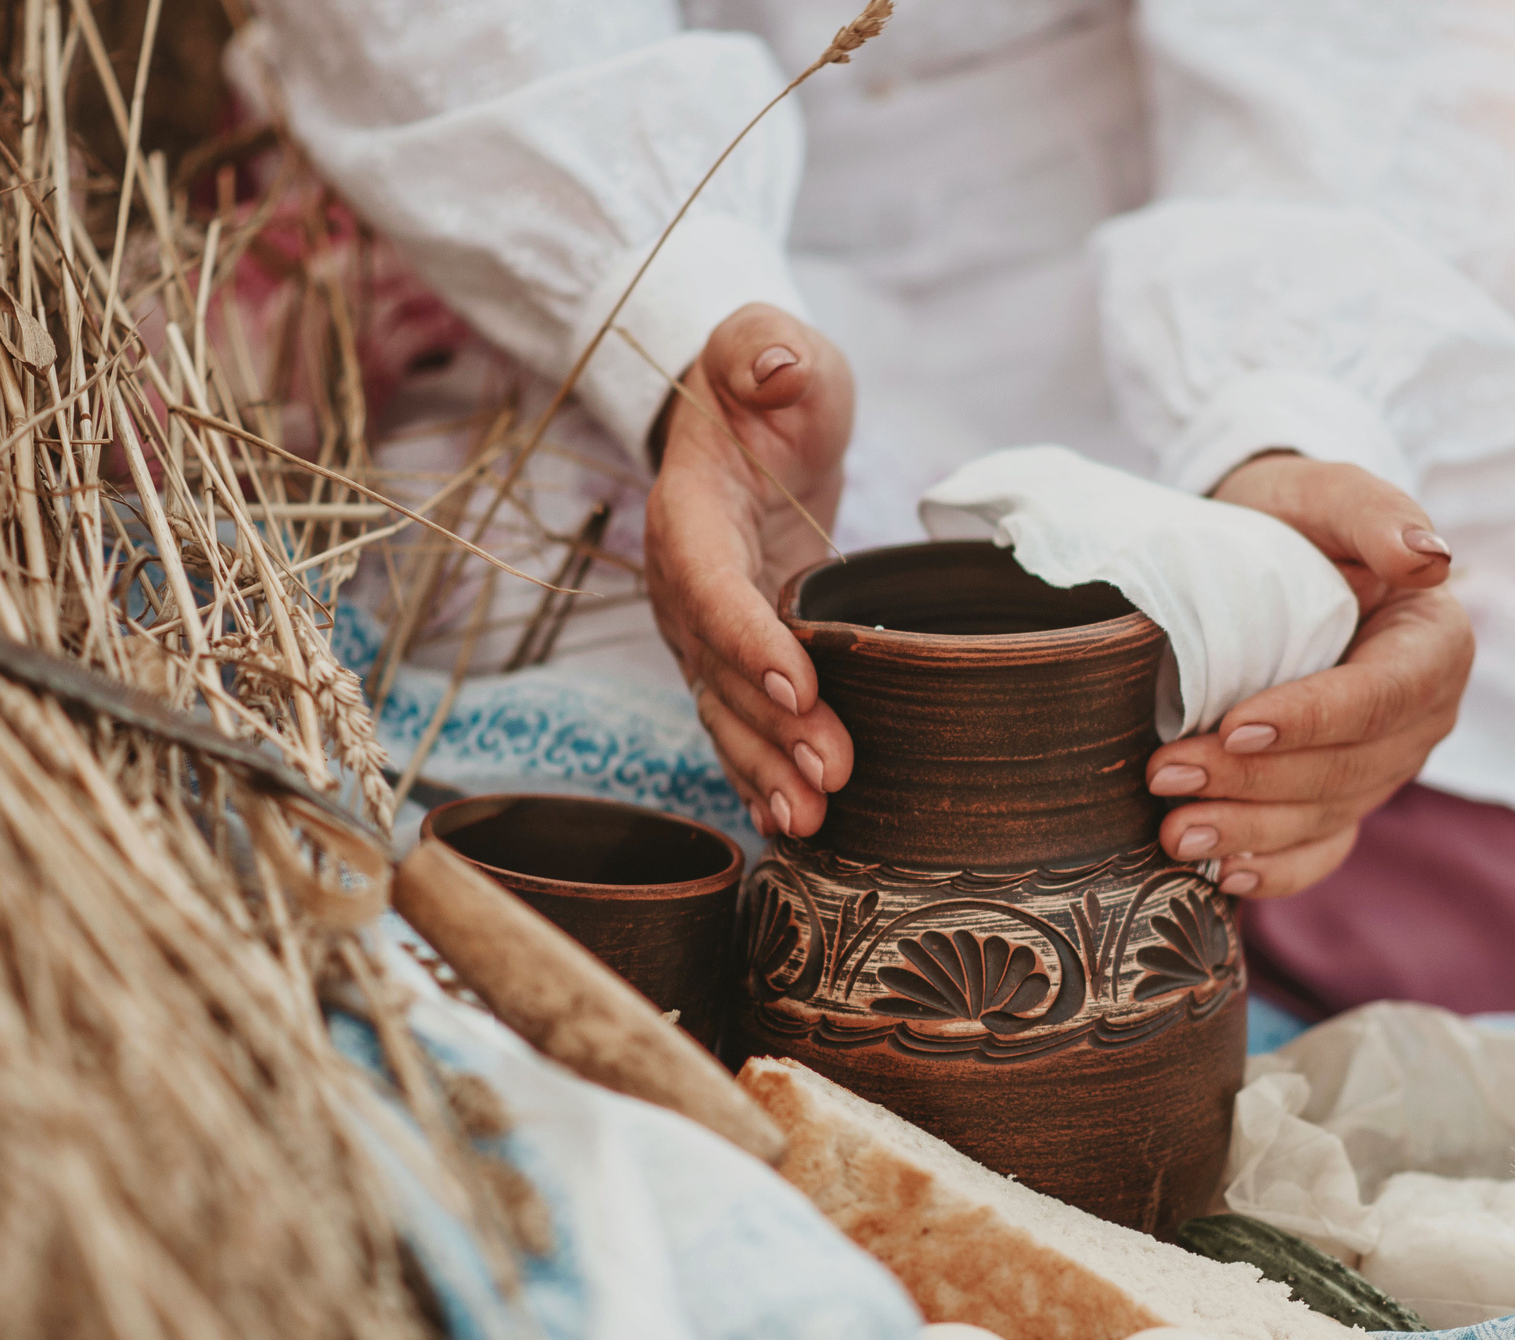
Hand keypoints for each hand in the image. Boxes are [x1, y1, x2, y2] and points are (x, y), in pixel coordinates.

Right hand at [643, 303, 856, 839]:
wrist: (745, 424)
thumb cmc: (763, 383)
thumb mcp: (768, 342)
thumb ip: (766, 347)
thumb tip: (774, 364)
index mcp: (688, 512)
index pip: (711, 584)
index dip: (748, 638)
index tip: (800, 685)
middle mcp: (684, 583)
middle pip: (718, 669)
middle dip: (770, 730)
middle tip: (831, 773)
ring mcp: (704, 628)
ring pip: (725, 711)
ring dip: (765, 769)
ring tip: (812, 819)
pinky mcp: (735, 655)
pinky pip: (740, 722)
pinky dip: (762, 773)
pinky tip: (796, 823)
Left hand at [1143, 453, 1472, 897]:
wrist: (1264, 553)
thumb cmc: (1296, 518)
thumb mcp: (1326, 495)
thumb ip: (1375, 513)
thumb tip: (1428, 557)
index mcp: (1433, 645)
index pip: (1379, 697)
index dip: (1312, 719)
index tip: (1235, 723)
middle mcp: (1421, 717)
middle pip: (1347, 769)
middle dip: (1254, 780)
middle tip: (1167, 774)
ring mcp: (1384, 766)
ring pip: (1327, 817)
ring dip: (1249, 833)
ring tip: (1174, 833)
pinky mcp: (1345, 799)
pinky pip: (1323, 850)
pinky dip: (1278, 871)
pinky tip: (1225, 878)